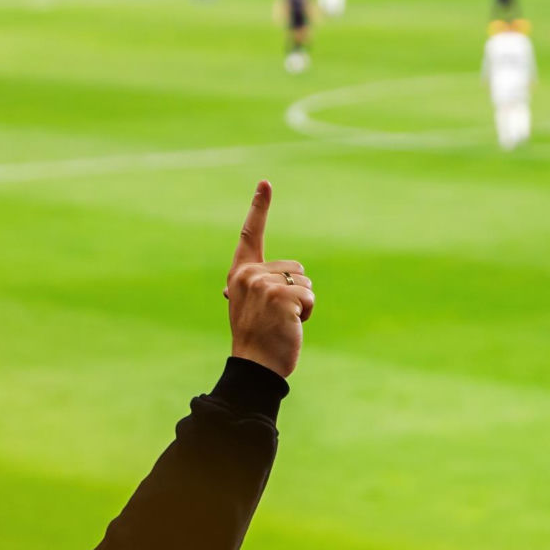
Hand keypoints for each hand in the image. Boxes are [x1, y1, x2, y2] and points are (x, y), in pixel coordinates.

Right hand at [226, 181, 314, 377]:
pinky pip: (308, 297)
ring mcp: (263, 284)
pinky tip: (290, 326)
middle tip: (277, 316)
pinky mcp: (280, 295)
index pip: (250, 234)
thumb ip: (252, 288)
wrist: (255, 366)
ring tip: (282, 322)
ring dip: (302, 304)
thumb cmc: (256, 337)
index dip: (258, 207)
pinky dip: (306, 314)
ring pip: (305, 283)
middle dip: (296, 292)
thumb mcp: (248, 306)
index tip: (265, 183)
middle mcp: (248, 274)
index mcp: (240, 272)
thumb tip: (241, 287)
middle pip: (295, 268)